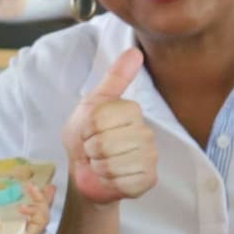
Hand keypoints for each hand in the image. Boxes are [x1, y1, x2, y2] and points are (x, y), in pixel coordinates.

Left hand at [65, 44, 156, 206]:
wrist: (83, 171)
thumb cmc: (85, 136)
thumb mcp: (93, 104)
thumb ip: (114, 79)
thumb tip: (135, 51)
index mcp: (133, 111)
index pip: (101, 119)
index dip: (87, 127)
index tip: (89, 130)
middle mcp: (146, 133)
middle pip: (106, 142)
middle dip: (90, 148)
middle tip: (93, 149)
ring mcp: (149, 158)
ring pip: (112, 163)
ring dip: (98, 166)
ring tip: (100, 162)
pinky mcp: (148, 180)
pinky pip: (122, 182)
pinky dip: (108, 181)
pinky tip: (109, 177)